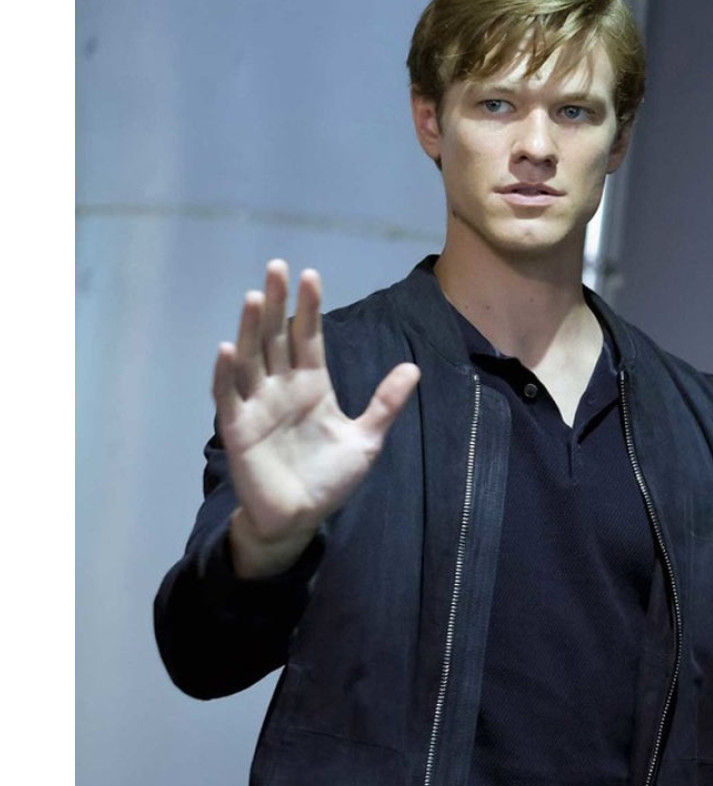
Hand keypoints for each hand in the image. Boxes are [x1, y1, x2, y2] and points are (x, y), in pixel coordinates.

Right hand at [212, 260, 419, 577]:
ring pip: (251, 358)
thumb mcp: (366, 440)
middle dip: (277, 303)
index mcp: (312, 386)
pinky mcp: (238, 430)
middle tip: (277, 266)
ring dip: (250, 329)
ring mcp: (257, 406)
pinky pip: (228, 397)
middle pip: (276, 338)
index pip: (308, 338)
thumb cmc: (330, 479)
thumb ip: (385, 404)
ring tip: (254, 296)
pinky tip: (228, 349)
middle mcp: (282, 388)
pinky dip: (226, 374)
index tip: (311, 275)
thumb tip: (413, 368)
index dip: (309, 308)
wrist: (300, 518)